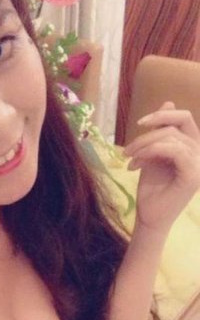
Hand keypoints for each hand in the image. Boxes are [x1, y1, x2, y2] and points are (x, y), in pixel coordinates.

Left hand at [124, 101, 199, 234]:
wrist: (149, 218)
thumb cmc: (151, 189)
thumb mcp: (153, 154)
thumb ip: (161, 131)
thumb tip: (169, 101)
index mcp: (192, 147)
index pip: (184, 118)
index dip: (162, 113)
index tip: (139, 123)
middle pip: (176, 125)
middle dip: (147, 134)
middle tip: (126, 151)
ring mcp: (199, 164)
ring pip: (171, 137)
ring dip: (143, 146)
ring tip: (129, 160)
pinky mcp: (193, 175)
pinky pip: (174, 151)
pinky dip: (151, 152)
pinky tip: (136, 165)